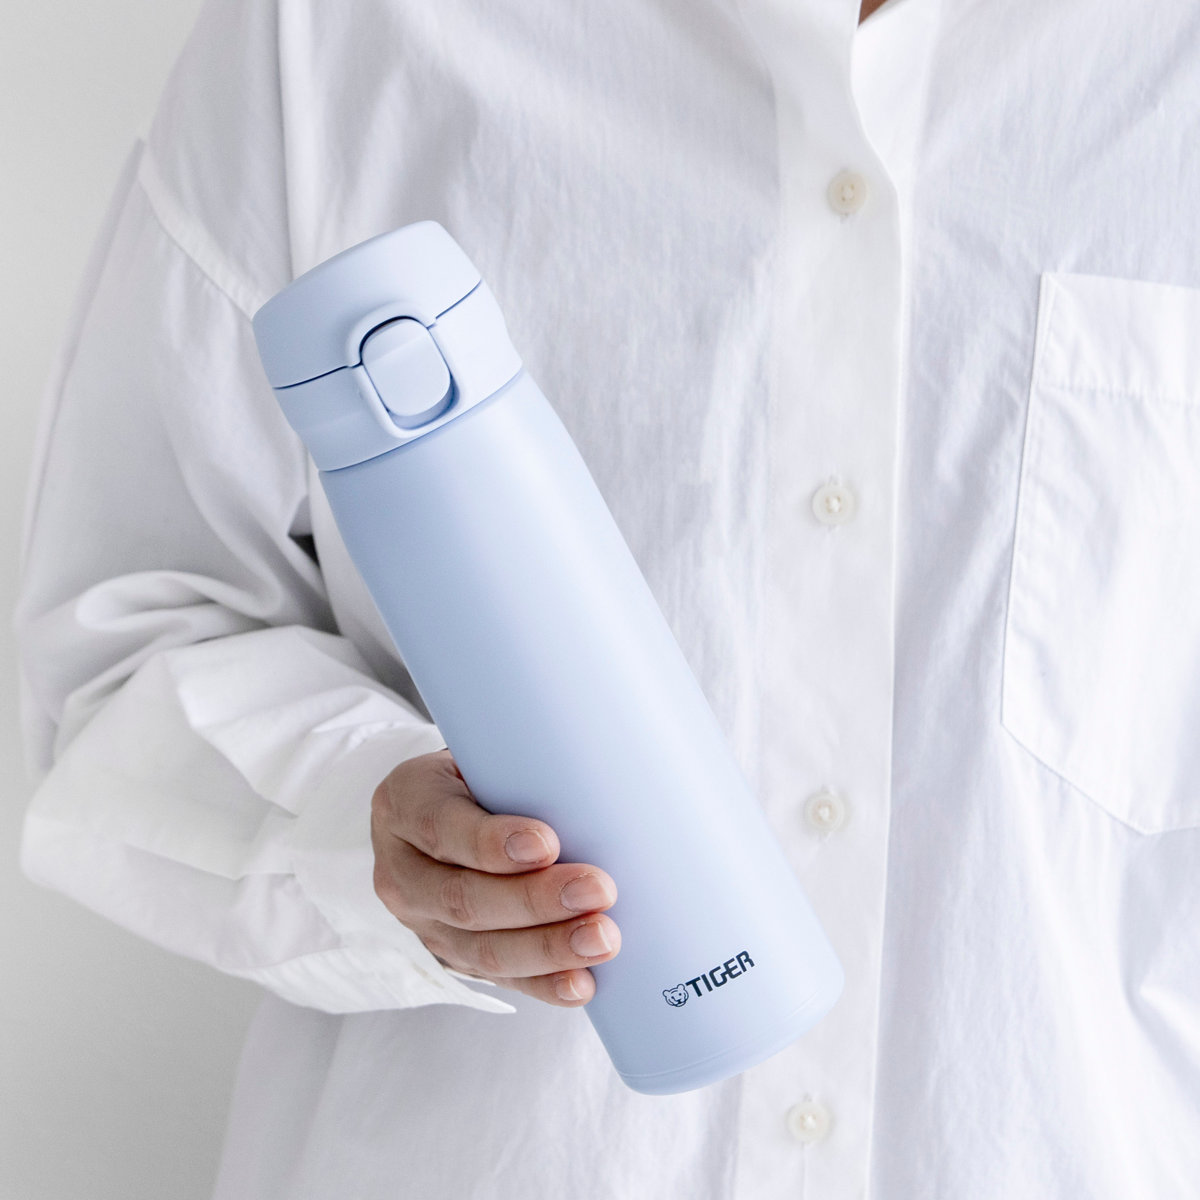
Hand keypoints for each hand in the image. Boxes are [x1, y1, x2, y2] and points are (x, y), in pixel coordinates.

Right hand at [370, 747, 620, 1006]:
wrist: (441, 810)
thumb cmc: (480, 774)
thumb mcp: (481, 754)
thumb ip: (520, 766)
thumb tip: (605, 773)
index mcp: (404, 803)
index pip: (441, 827)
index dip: (492, 842)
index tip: (548, 843)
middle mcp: (400, 869)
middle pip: (463, 897)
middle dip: (535, 900)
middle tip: (598, 890)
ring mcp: (422, 922)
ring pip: (481, 948)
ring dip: (547, 948)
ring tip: (602, 939)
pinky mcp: (450, 956)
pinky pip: (497, 978)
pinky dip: (542, 984)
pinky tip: (580, 984)